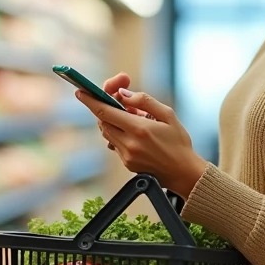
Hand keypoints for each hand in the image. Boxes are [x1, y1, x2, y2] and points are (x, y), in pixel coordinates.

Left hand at [74, 81, 208, 197]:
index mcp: (139, 129)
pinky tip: (136, 133)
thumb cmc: (179, 142)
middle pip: (103, 121)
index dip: (90, 100)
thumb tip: (123, 94)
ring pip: (107, 132)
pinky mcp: (126, 163)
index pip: (105, 111)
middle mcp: (129, 143)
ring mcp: (126, 155)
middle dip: (107, 109)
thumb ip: (144, 101)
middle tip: (122, 102)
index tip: (80, 92)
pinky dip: (119, 134)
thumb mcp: (168, 115)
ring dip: (113, 121)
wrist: (183, 172)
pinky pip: (114, 143)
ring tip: (135, 118)